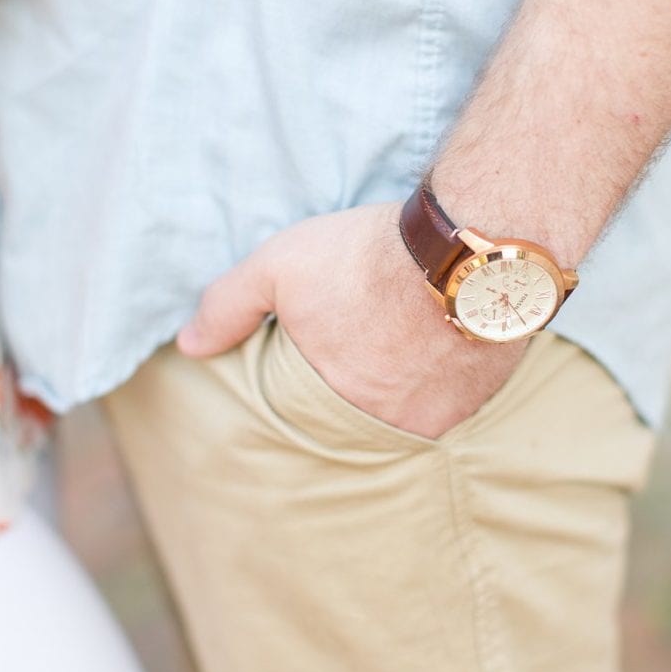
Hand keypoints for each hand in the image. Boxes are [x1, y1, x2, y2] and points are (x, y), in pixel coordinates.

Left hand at [175, 203, 526, 439]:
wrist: (467, 247)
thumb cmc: (364, 255)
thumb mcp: (278, 267)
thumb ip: (228, 307)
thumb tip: (187, 345)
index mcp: (331, 402)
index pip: (307, 415)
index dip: (312, 382)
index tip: (322, 356)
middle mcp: (386, 424)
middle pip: (360, 418)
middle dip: (356, 391)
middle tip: (363, 352)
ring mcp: (439, 418)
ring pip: (409, 416)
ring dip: (401, 392)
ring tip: (400, 350)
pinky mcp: (483, 400)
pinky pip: (454, 406)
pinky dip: (442, 384)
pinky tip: (437, 350)